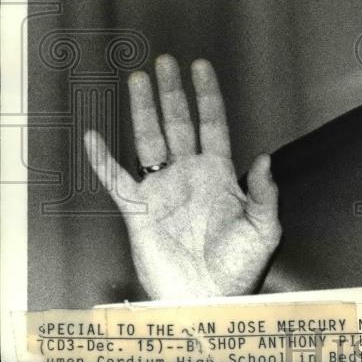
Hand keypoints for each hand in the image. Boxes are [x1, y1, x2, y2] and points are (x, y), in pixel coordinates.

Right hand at [83, 55, 280, 298]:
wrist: (208, 300)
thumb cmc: (239, 267)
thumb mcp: (264, 228)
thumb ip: (264, 193)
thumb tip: (266, 158)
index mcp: (219, 174)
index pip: (212, 124)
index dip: (207, 95)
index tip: (201, 67)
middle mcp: (189, 175)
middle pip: (177, 123)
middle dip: (172, 92)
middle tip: (165, 62)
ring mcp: (162, 190)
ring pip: (149, 140)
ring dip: (143, 110)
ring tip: (138, 79)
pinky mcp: (138, 211)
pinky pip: (116, 180)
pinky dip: (103, 159)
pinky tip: (94, 137)